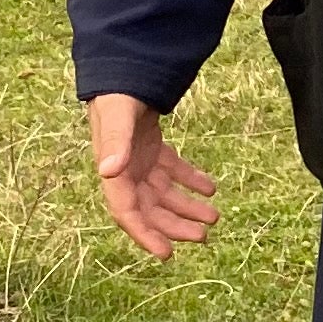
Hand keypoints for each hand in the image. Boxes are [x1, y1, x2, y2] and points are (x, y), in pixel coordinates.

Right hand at [89, 93, 217, 258]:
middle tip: (203, 236)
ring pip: (163, 193)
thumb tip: (109, 171)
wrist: (122, 68)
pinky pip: (172, 170)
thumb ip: (115, 142)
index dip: (145, 234)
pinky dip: (191, 180)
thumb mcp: (117, 114)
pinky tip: (211, 188)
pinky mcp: (151, 148)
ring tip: (214, 217)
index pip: (127, 212)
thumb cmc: (117, 92)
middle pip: (150, 209)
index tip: (166, 253)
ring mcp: (138, 160)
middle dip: (174, 225)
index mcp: (113, 171)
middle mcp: (124, 171)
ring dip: (187, 207)